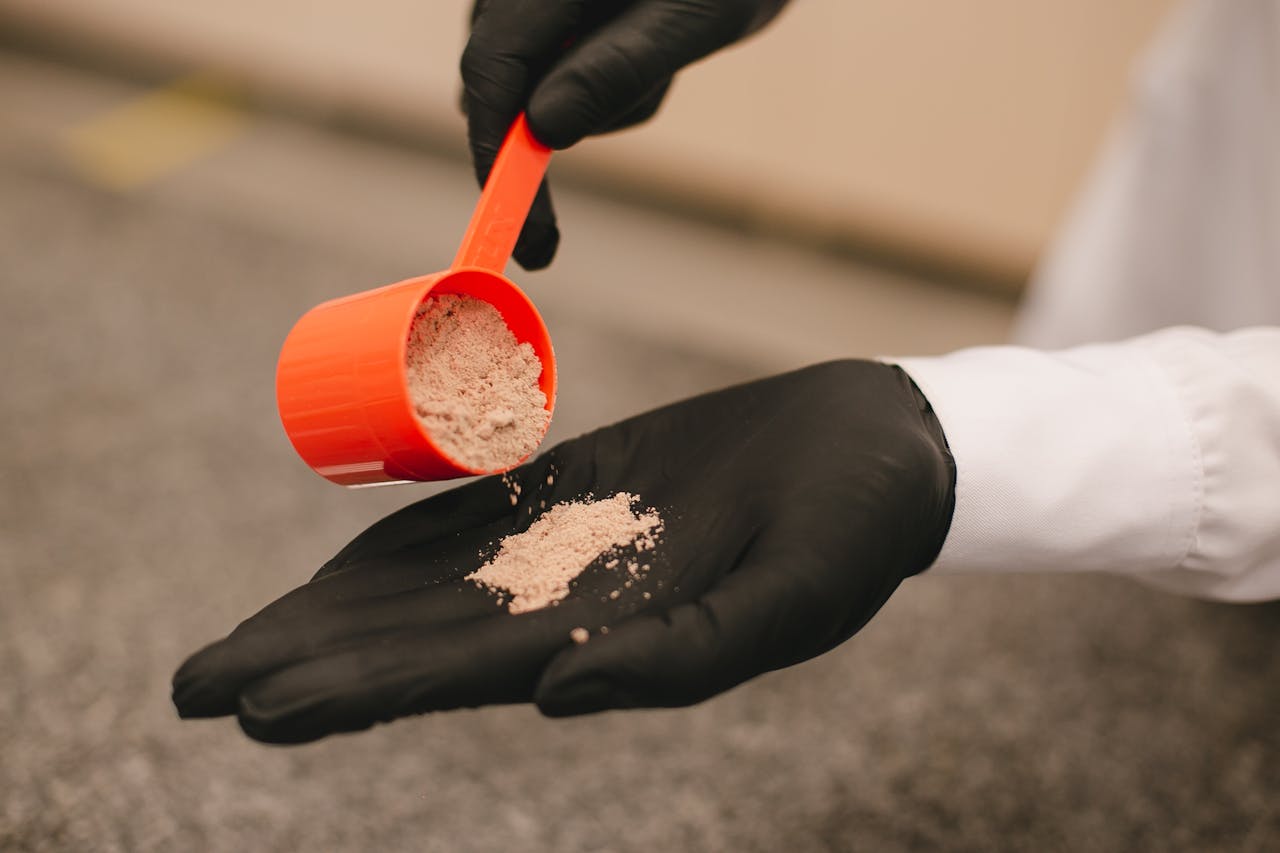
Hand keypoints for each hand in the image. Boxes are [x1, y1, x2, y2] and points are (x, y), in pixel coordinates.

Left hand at [172, 361, 953, 742]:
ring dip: (331, 614)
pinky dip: (395, 545)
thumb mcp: (793, 600)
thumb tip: (552, 698)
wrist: (873, 448)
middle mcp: (568, 605)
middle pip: (411, 641)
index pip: (455, 675)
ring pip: (423, 587)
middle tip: (196, 687)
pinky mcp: (574, 487)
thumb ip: (680, 659)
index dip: (354, 692)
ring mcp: (563, 546)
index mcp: (608, 640)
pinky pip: (466, 517)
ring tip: (244, 643)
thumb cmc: (854, 531)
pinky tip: (339, 571)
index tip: (256, 708)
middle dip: (308, 663)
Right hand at [461, 0, 790, 269]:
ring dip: (603, 103)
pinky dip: (604, 91)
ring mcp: (523, 9)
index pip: (490, 68)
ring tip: (663, 60)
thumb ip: (620, 68)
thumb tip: (545, 129)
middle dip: (556, 134)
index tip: (515, 223)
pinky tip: (648, 55)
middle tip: (584, 194)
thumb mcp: (689, 18)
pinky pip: (555, 85)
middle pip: (502, 90)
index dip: (493, 151)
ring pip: (533, 95)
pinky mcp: (540, 28)